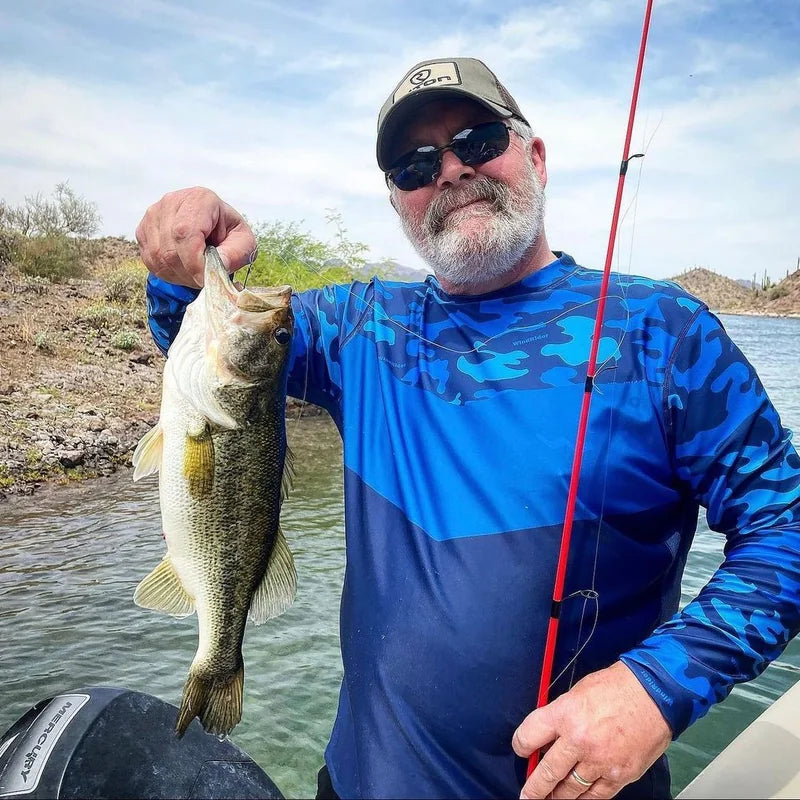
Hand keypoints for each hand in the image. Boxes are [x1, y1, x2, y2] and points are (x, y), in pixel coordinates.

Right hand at [136, 187, 255, 287]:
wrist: (214, 228)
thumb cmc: (229, 234)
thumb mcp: (244, 243)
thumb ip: (234, 255)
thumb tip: (216, 268)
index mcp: (199, 199)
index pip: (185, 233)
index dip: (194, 262)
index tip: (206, 278)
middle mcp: (171, 202)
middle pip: (170, 248)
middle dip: (189, 272)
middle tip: (205, 278)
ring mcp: (153, 215)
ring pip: (158, 256)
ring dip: (179, 274)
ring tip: (196, 272)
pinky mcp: (143, 230)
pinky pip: (150, 260)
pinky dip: (167, 272)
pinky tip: (183, 268)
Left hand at [512, 661, 671, 798]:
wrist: (655, 694)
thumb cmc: (617, 686)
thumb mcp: (578, 691)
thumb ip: (561, 714)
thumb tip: (548, 732)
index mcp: (564, 715)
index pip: (529, 736)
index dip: (520, 745)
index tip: (520, 750)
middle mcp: (579, 741)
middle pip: (547, 772)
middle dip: (534, 787)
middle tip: (526, 795)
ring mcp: (600, 761)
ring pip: (570, 789)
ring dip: (557, 796)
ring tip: (549, 799)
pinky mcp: (620, 775)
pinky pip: (596, 795)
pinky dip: (584, 799)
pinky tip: (577, 799)